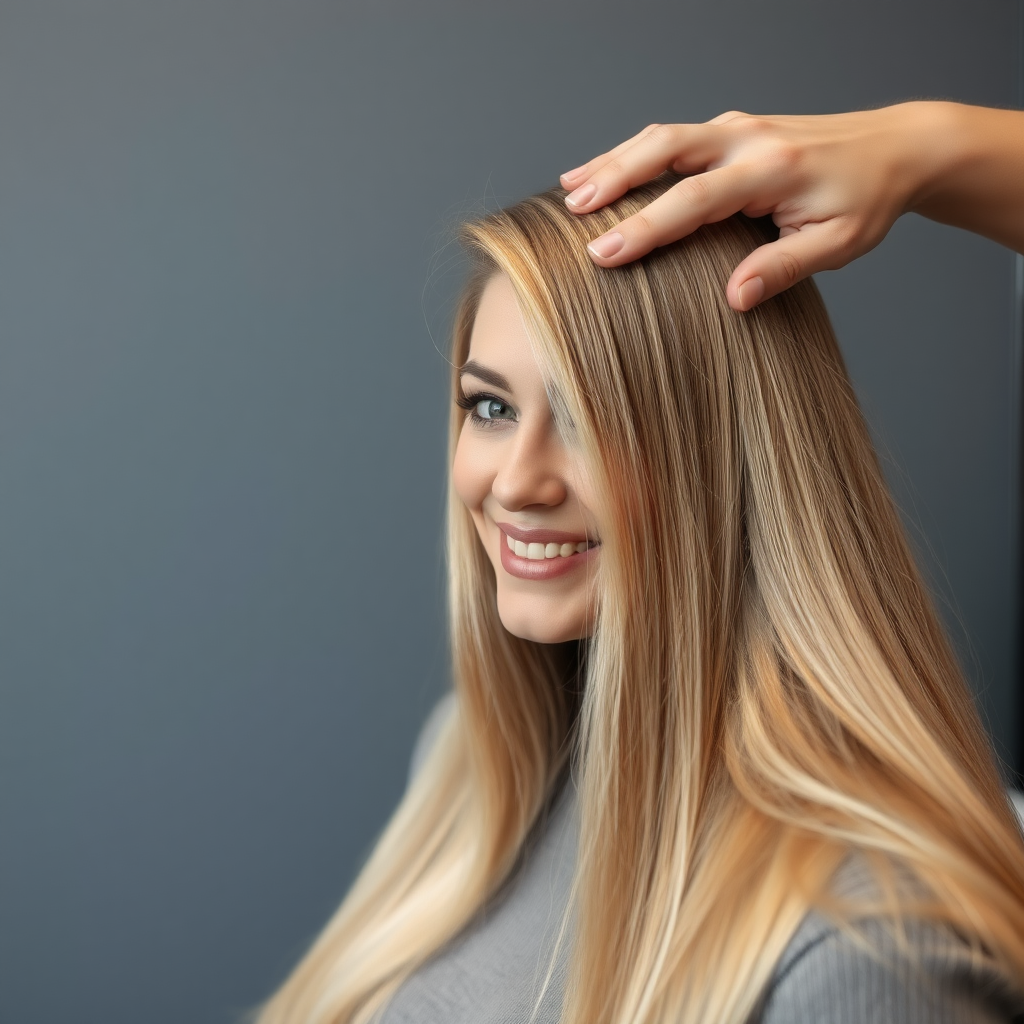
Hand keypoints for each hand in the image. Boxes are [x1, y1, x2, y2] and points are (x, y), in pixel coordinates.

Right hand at [559, 103, 947, 310]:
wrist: (898, 145)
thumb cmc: (868, 198)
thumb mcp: (837, 244)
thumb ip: (783, 268)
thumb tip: (733, 299)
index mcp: (772, 170)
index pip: (694, 201)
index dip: (646, 228)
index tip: (606, 254)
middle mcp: (749, 138)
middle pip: (665, 149)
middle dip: (613, 178)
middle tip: (572, 210)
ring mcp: (738, 127)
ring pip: (662, 136)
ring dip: (614, 160)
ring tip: (571, 190)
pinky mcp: (733, 128)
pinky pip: (673, 138)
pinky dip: (635, 153)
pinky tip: (609, 170)